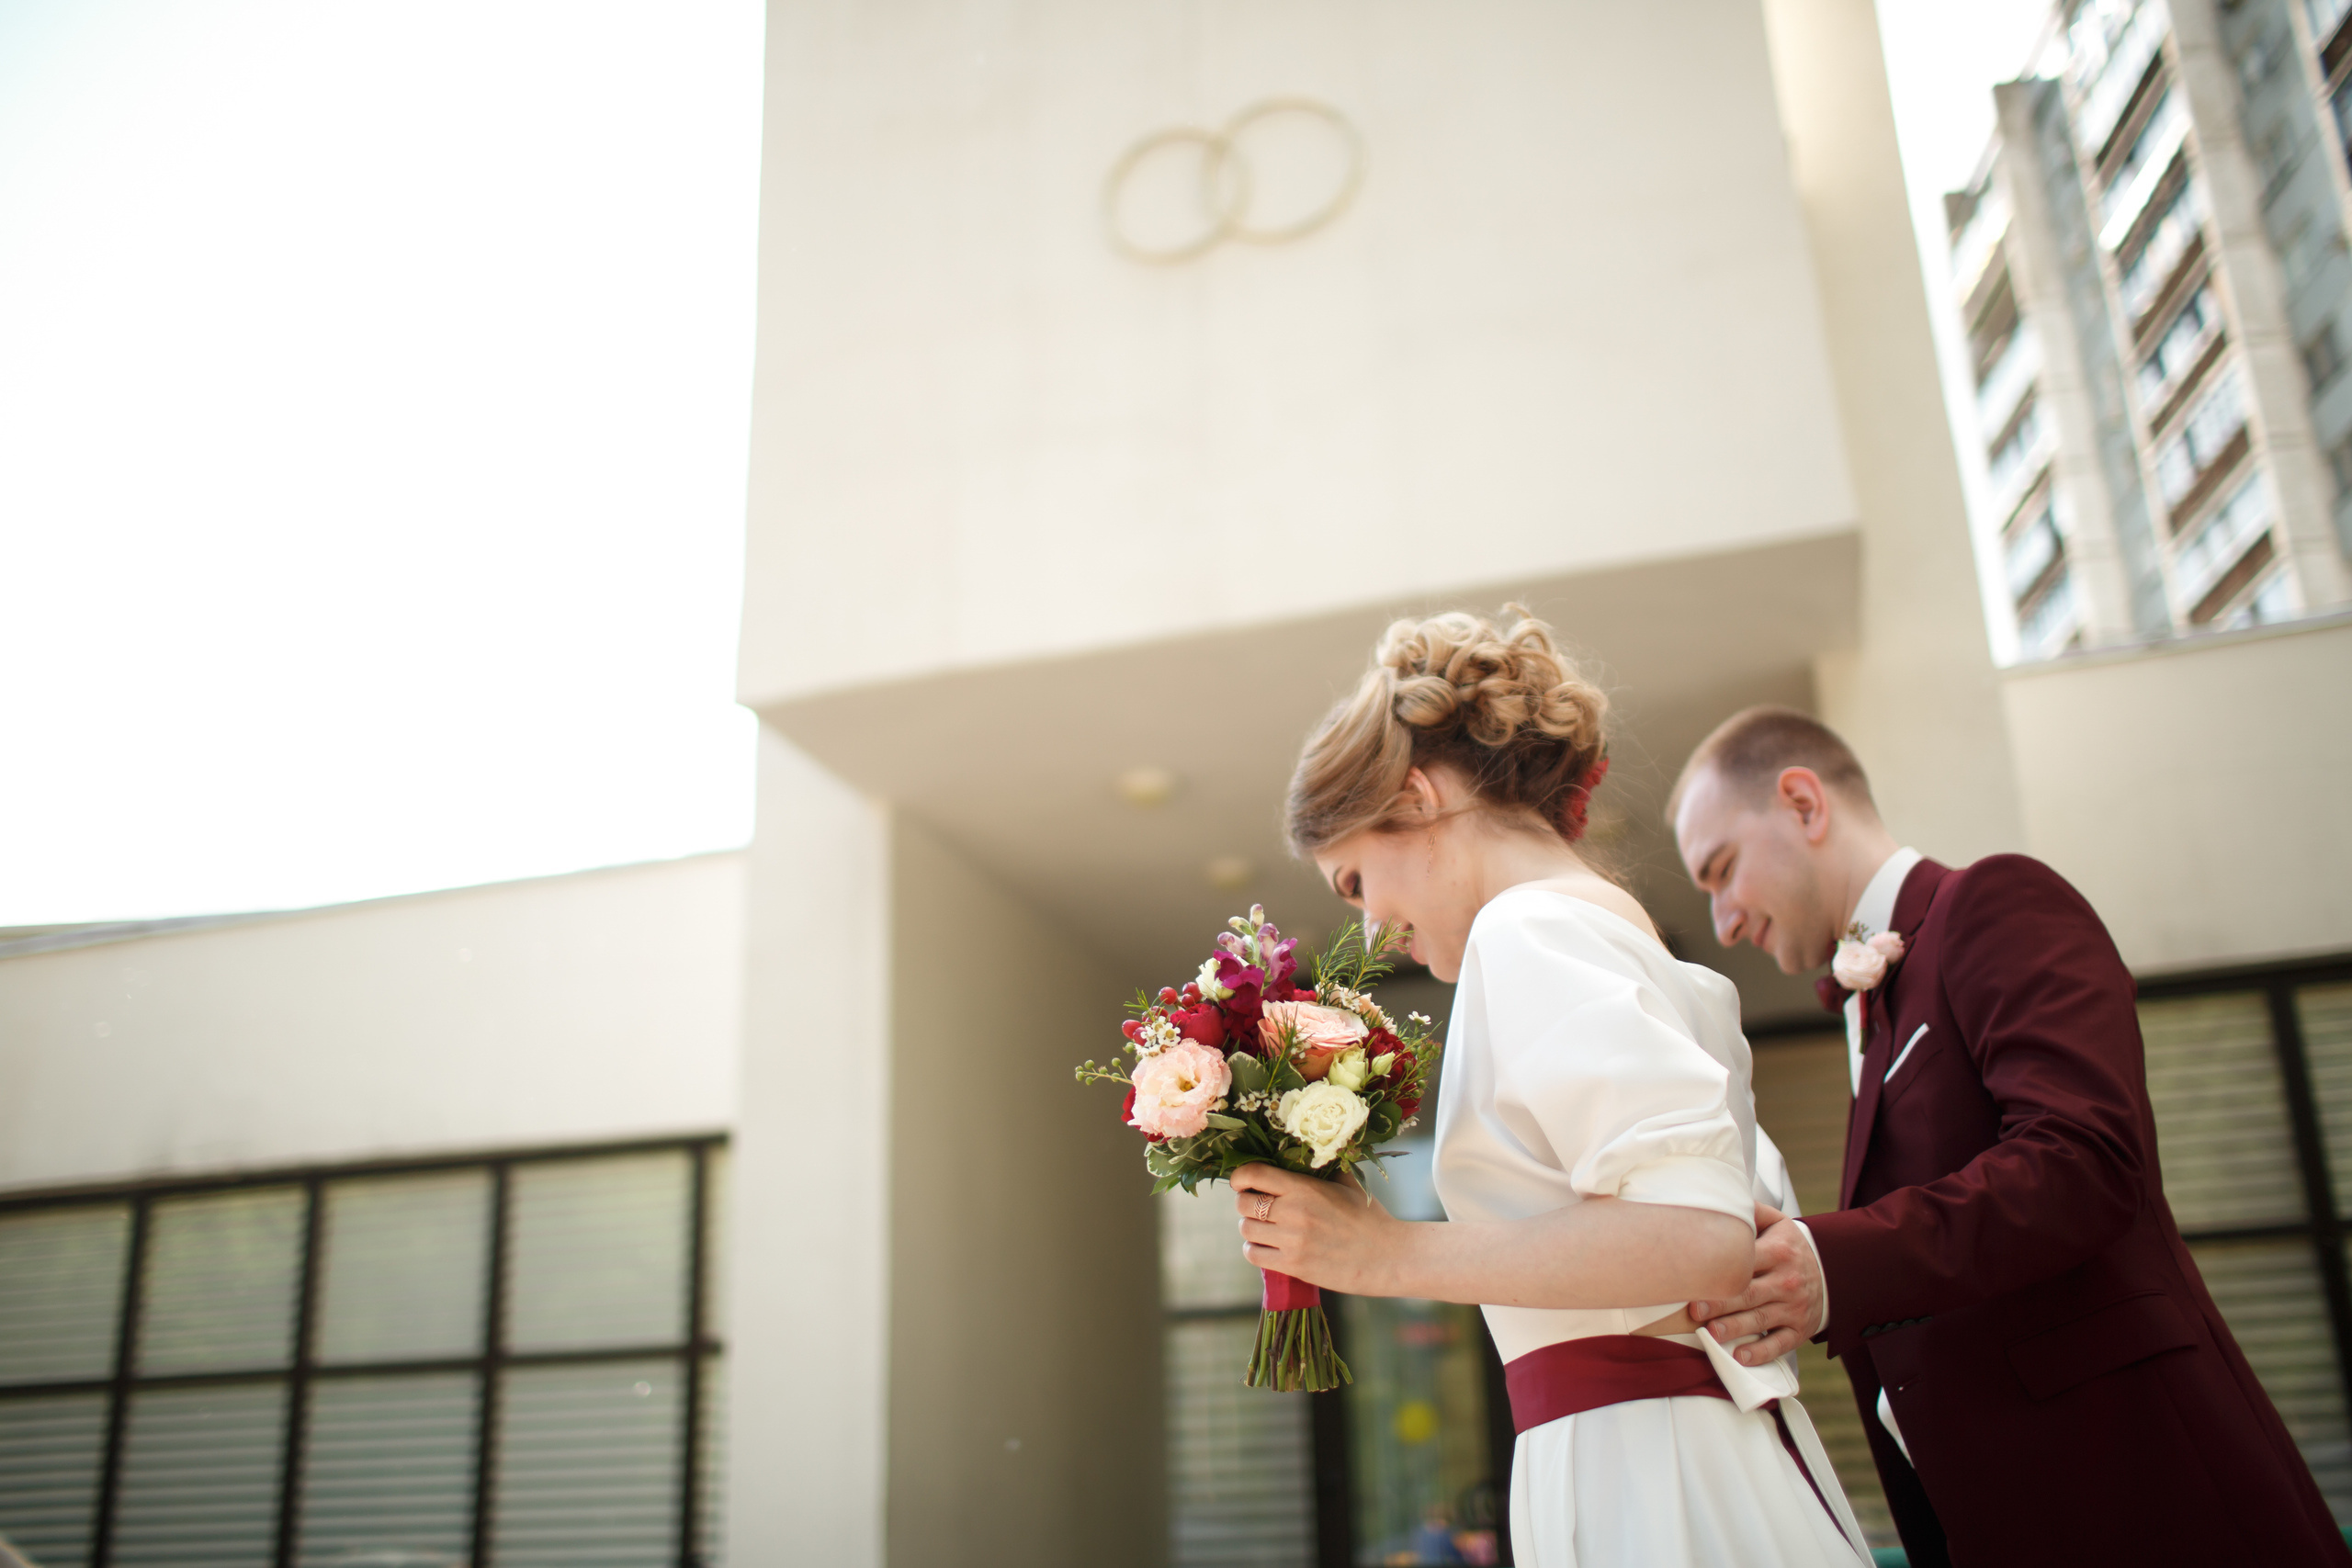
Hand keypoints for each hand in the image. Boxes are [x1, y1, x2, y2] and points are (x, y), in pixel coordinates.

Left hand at [1231, 1163, 1400, 1293]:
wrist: (1387, 1256)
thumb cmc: (1369, 1217)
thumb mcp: (1346, 1183)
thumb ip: (1320, 1169)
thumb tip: (1299, 1154)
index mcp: (1304, 1187)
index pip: (1253, 1173)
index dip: (1240, 1176)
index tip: (1243, 1182)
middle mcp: (1293, 1212)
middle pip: (1243, 1203)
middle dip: (1246, 1202)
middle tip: (1258, 1206)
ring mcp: (1292, 1240)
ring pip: (1245, 1229)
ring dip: (1250, 1227)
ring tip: (1265, 1227)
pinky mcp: (1293, 1265)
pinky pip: (1254, 1254)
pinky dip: (1255, 1249)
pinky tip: (1268, 1246)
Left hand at [1686, 1203, 1824, 1366]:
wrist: (1833, 1273)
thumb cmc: (1791, 1248)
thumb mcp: (1779, 1224)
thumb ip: (1751, 1212)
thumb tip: (1720, 1197)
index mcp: (1778, 1252)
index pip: (1746, 1262)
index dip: (1722, 1271)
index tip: (1696, 1279)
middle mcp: (1787, 1281)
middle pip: (1749, 1294)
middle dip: (1721, 1304)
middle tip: (1695, 1312)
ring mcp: (1794, 1308)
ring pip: (1761, 1320)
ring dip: (1736, 1328)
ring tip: (1712, 1334)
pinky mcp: (1799, 1330)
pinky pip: (1779, 1343)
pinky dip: (1760, 1353)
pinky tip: (1740, 1357)